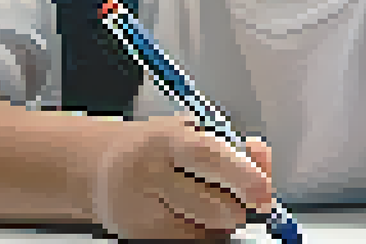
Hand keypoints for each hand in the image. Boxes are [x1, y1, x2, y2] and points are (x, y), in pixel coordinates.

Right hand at [91, 114, 276, 239]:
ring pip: (205, 230)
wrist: (101, 168)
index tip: (264, 190)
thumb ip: (230, 144)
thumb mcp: (189, 131)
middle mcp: (149, 174)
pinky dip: (202, 232)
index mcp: (165, 139)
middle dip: (237, 206)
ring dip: (221, 222)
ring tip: (209, 201)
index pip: (208, 155)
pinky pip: (190, 240)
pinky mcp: (139, 235)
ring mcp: (141, 210)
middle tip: (245, 198)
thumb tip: (262, 155)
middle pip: (211, 204)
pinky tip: (191, 216)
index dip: (242, 174)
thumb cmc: (154, 147)